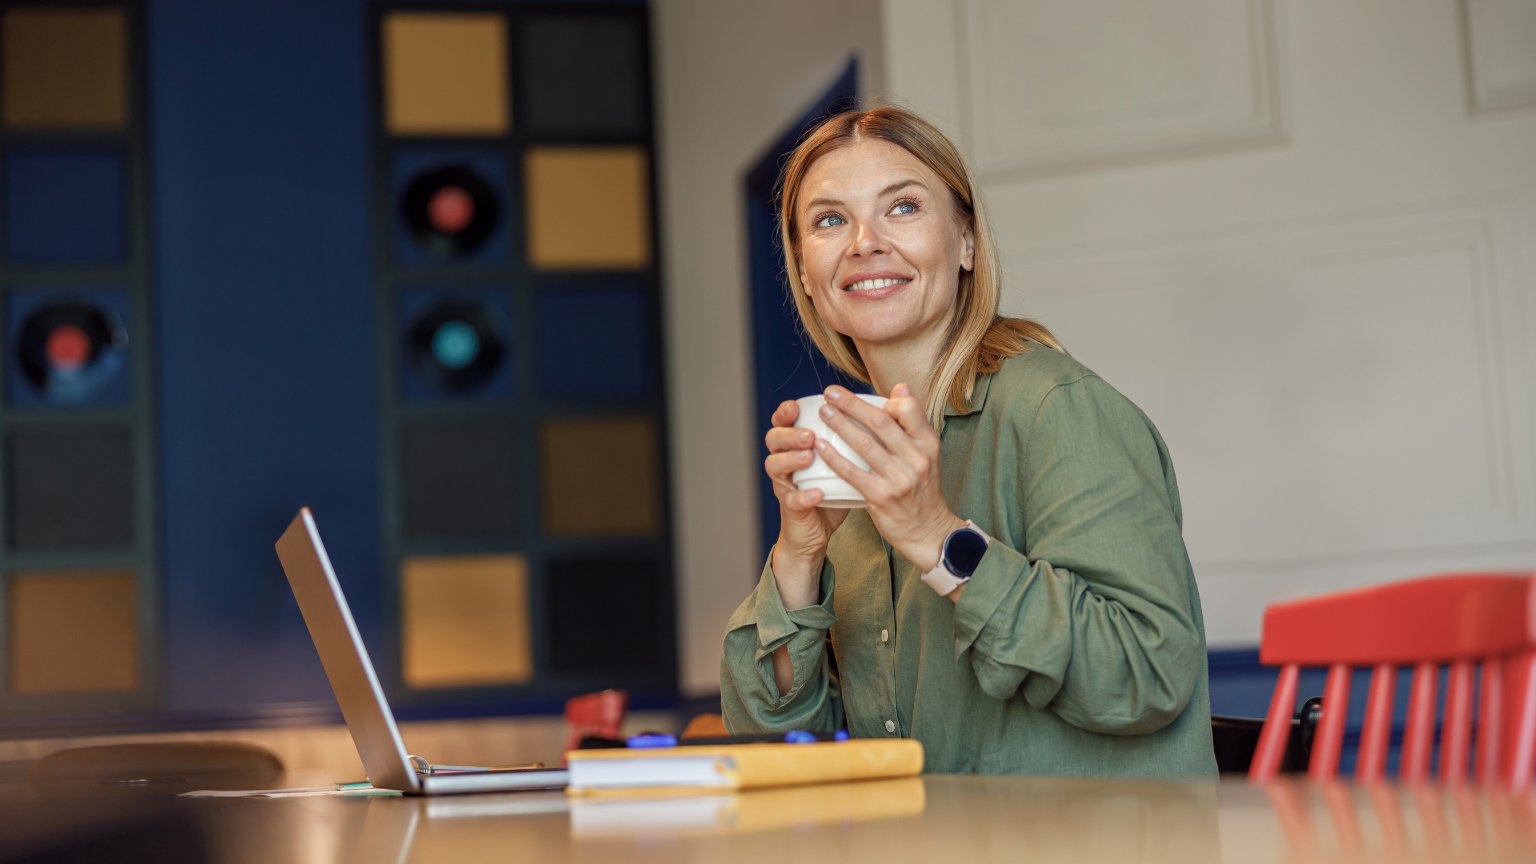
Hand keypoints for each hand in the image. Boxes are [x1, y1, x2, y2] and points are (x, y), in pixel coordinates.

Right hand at [764, 399, 849, 607]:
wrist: (818, 529)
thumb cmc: (833, 489)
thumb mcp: (842, 461)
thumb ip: (856, 438)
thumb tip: (884, 412)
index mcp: (794, 445)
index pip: (782, 422)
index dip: (784, 412)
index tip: (796, 406)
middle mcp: (784, 461)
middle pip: (774, 439)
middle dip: (789, 434)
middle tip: (808, 434)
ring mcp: (785, 484)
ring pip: (775, 465)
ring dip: (791, 459)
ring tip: (808, 456)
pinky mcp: (791, 508)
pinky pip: (792, 500)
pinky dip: (803, 495)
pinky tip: (817, 493)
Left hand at [814, 384, 963, 572]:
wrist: (928, 530)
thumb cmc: (923, 489)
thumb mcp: (927, 453)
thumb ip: (912, 422)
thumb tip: (899, 387)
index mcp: (927, 443)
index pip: (908, 408)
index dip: (885, 399)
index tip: (864, 395)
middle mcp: (915, 458)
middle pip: (880, 421)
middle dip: (851, 404)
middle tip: (831, 392)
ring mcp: (898, 478)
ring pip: (864, 443)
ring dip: (840, 424)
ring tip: (823, 412)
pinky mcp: (881, 497)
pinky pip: (852, 472)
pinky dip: (834, 458)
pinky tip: (820, 446)